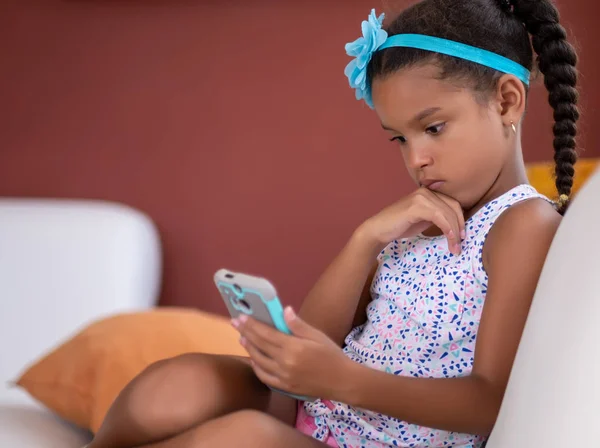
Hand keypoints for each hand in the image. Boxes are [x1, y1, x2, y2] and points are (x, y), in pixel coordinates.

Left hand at [232, 307, 352, 400]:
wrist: (342, 381)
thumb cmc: (331, 355)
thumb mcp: (317, 336)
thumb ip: (298, 325)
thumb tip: (284, 310)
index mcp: (294, 347)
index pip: (266, 333)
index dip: (252, 324)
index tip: (241, 316)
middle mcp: (285, 363)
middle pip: (259, 345)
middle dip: (246, 332)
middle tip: (235, 323)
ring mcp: (284, 377)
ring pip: (259, 361)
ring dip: (249, 349)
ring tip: (242, 338)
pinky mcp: (285, 387)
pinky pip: (265, 377)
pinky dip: (257, 367)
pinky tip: (254, 359)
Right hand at [360, 187, 465, 253]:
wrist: (379, 229)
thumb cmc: (400, 226)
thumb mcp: (424, 220)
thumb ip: (438, 217)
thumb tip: (457, 225)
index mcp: (429, 193)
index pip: (453, 204)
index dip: (460, 220)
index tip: (462, 237)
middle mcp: (426, 191)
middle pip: (453, 207)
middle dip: (460, 227)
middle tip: (460, 245)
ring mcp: (421, 197)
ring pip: (447, 213)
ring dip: (454, 232)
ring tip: (455, 247)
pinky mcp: (416, 206)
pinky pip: (439, 217)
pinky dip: (447, 229)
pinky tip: (449, 240)